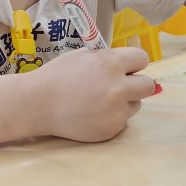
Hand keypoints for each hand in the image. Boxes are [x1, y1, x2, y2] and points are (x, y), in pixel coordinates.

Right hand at [35, 47, 155, 142]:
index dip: (134, 63)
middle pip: (148, 85)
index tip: (126, 67)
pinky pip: (123, 121)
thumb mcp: (84, 56)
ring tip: (101, 101)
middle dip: (136, 83)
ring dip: (125, 102)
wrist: (37, 104)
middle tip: (120, 85)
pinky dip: (113, 117)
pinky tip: (94, 113)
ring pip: (136, 105)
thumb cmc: (58, 75)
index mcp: (111, 64)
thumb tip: (128, 64)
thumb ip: (108, 58)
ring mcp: (116, 112)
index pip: (142, 60)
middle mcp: (118, 88)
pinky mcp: (110, 130)